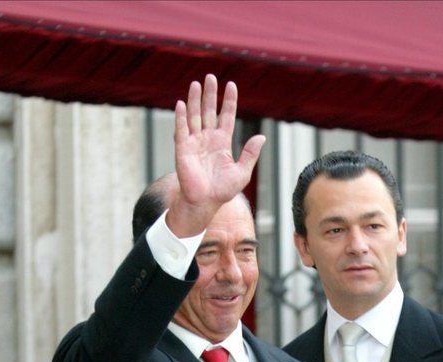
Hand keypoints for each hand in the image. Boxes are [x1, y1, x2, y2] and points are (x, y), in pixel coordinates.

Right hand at [166, 75, 264, 235]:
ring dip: (195, 100)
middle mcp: (208, 139)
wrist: (205, 203)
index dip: (229, 101)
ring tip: (196, 84)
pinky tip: (182, 104)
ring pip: (194, 116)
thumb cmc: (222, 191)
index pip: (226, 116)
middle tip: (211, 77)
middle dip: (210, 94)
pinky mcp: (182, 149)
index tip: (231, 85)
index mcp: (222, 142)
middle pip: (208, 111)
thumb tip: (261, 137)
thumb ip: (250, 154)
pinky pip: (181, 130)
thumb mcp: (242, 173)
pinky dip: (181, 117)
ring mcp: (194, 142)